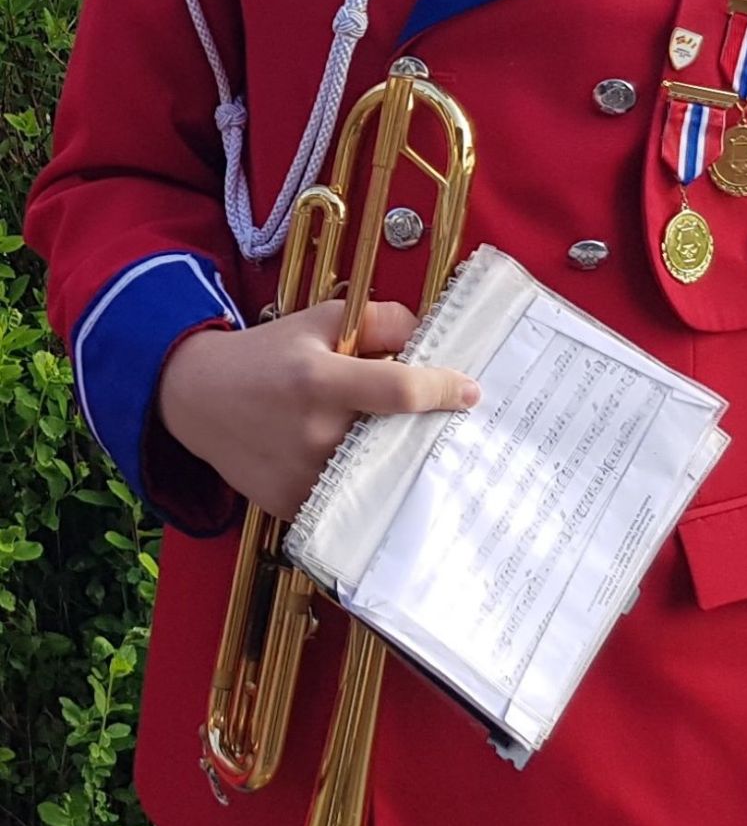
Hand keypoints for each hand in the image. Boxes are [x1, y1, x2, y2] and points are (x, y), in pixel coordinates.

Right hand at [158, 300, 479, 520]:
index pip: (399, 390)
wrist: (197, 398)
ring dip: (395, 459)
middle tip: (439, 423)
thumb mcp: (319, 320)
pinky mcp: (290, 504)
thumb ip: (380, 321)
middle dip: (422, 429)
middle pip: (395, 439)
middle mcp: (313, 432)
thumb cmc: (266, 355)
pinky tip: (366, 468)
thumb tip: (427, 338)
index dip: (442, 390)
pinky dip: (363, 484)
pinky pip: (347, 499)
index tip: (470, 392)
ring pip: (375, 473)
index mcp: (319, 380)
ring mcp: (301, 476)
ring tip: (399, 444)